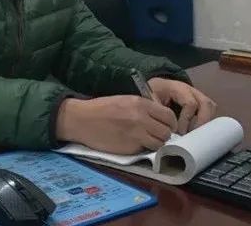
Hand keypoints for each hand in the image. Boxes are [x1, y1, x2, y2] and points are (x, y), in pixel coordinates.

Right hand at [56, 96, 177, 153]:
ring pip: (159, 144)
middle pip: (166, 132)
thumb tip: (159, 119)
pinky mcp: (129, 148)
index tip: (164, 126)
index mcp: (140, 104)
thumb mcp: (124, 100)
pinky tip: (133, 144)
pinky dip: (142, 149)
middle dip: (163, 135)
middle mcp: (141, 119)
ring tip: (144, 141)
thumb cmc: (101, 108)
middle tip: (155, 135)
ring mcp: (136, 134)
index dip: (169, 123)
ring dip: (155, 144)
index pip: (169, 116)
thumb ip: (143, 108)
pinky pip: (145, 150)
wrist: (81, 120)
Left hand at [147, 78, 216, 133]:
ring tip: (193, 133)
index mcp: (179, 87)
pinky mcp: (200, 102)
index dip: (186, 119)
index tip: (178, 130)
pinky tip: (194, 130)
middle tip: (191, 134)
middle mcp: (191, 90)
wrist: (156, 87)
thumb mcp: (150, 98)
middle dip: (202, 122)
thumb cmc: (153, 93)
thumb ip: (157, 110)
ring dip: (205, 122)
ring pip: (211, 107)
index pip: (190, 103)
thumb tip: (166, 128)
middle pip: (207, 104)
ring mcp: (198, 95)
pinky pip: (209, 111)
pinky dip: (205, 121)